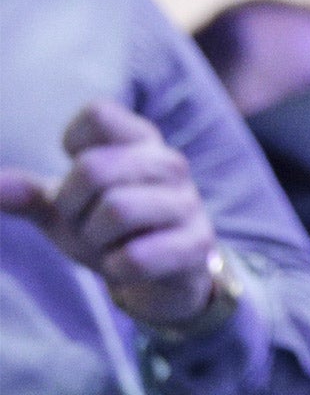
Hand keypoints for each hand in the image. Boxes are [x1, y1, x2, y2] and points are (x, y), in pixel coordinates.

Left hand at [0, 101, 218, 327]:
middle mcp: (169, 164)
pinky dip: (116, 268)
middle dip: (73, 206)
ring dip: (95, 239)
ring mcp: (188, 204)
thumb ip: (28, 195)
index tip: (81, 176)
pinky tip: (125, 267)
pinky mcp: (197, 245)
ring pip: (117, 209)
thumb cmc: (111, 232)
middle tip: (86, 224)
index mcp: (140, 140)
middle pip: (95, 167)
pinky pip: (138, 255)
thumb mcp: (65, 210)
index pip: (99, 115)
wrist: (162, 279)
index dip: (73, 145)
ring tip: (107, 245)